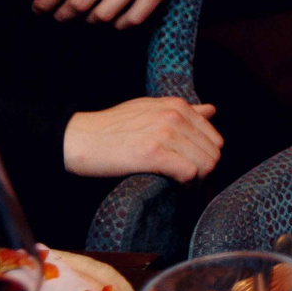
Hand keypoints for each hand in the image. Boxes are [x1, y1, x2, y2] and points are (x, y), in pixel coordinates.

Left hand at [34, 0, 197, 27]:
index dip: (45, 2)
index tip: (39, 8)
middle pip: (79, 4)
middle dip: (63, 15)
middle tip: (59, 16)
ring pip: (104, 15)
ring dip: (89, 20)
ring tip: (87, 15)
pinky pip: (134, 18)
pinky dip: (119, 24)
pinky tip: (114, 17)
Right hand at [62, 98, 222, 181]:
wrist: (77, 138)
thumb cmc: (111, 127)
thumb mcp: (148, 109)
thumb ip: (182, 110)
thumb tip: (211, 110)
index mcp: (177, 106)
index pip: (214, 138)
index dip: (205, 157)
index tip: (191, 167)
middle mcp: (174, 116)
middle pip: (213, 153)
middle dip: (203, 171)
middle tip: (186, 180)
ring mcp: (165, 133)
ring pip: (206, 164)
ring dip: (196, 179)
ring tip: (179, 183)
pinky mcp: (154, 153)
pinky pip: (189, 172)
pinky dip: (185, 183)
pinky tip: (171, 184)